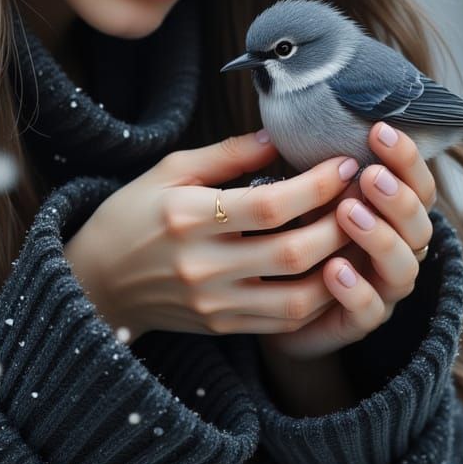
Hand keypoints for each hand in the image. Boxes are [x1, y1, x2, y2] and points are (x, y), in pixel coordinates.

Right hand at [62, 130, 365, 341]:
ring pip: (299, 299)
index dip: (317, 186)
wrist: (96, 281)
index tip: (344, 165)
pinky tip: (334, 269)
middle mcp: (202, 266)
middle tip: (366, 200)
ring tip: (358, 236)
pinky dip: (319, 298)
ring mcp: (214, 304)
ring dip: (339, 269)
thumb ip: (227, 154)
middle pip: (294, 253)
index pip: (271, 205)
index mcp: (186, 217)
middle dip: (342, 226)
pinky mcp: (222, 327)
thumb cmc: (132, 213)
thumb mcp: (170, 170)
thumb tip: (279, 136)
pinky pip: (285, 322)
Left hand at [257, 121, 436, 362]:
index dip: (407, 159)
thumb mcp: (296, 195)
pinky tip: (333, 268)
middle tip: (370, 176)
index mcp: (390, 213)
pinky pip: (370, 311)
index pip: (417, 184)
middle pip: (421, 225)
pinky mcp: (359, 323)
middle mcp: (396, 249)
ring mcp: (381, 289)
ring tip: (349, 213)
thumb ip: (304, 169)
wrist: (268, 301)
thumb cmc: (288, 234)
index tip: (379, 131)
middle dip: (399, 198)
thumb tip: (289, 129)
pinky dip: (355, 290)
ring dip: (380, 238)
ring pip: (403, 268)